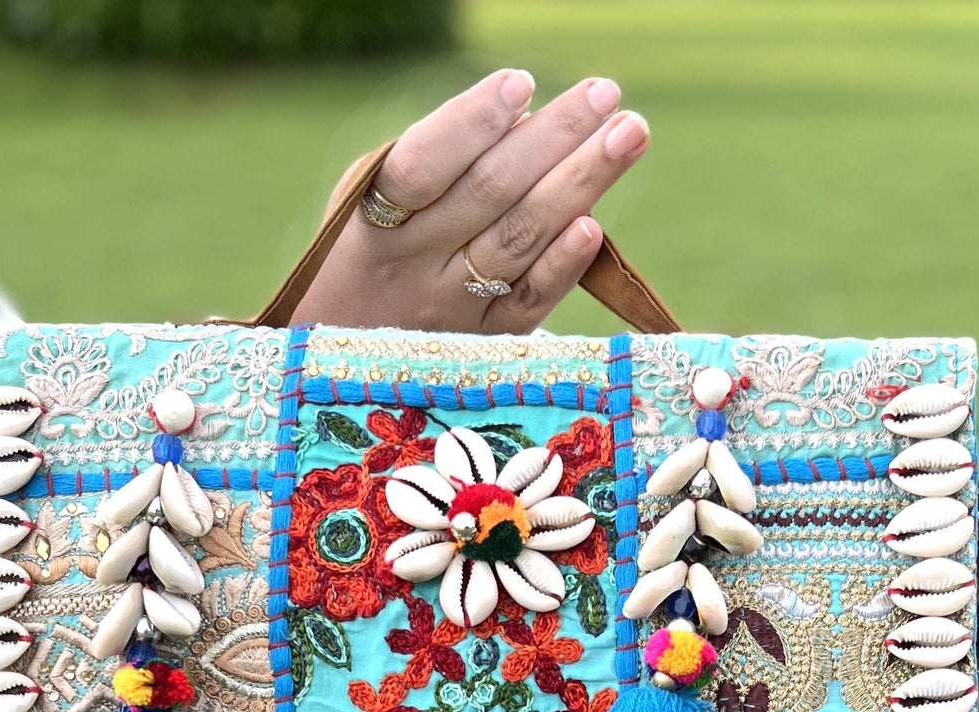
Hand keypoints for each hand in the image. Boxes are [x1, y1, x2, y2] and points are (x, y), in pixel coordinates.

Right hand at [291, 69, 648, 333]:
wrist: (349, 361)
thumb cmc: (375, 255)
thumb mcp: (372, 206)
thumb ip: (438, 163)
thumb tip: (527, 122)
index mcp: (374, 222)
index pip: (421, 166)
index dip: (470, 125)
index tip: (520, 83)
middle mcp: (412, 267)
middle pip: (488, 194)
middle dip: (553, 137)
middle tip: (605, 94)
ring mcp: (449, 309)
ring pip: (518, 241)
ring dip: (579, 184)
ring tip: (628, 134)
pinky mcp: (483, 345)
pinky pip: (528, 304)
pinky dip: (562, 266)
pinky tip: (594, 226)